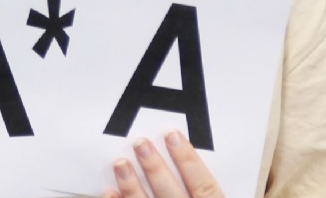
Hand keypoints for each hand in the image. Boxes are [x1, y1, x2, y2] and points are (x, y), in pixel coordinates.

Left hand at [104, 130, 225, 197]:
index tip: (172, 134)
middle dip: (155, 169)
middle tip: (140, 143)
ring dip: (132, 186)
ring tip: (120, 163)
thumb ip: (205, 185)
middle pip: (172, 194)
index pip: (204, 186)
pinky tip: (109, 191)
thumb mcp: (216, 197)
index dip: (188, 160)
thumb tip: (180, 145)